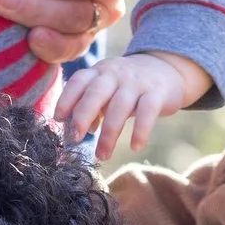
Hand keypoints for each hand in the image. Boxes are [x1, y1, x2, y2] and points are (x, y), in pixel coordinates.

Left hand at [54, 51, 207, 158]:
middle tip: (75, 139)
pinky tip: (135, 147)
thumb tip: (77, 131)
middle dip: (82, 116)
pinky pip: (147, 112)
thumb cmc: (127, 85)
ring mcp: (137, 82)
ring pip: (119, 107)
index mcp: (99, 72)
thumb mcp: (107, 90)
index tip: (58, 119)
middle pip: (96, 92)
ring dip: (108, 134)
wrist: (165, 68)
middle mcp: (115, 74)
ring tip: (102, 155)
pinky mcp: (157, 93)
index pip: (78, 81)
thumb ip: (91, 107)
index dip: (66, 99)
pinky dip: (140, 130)